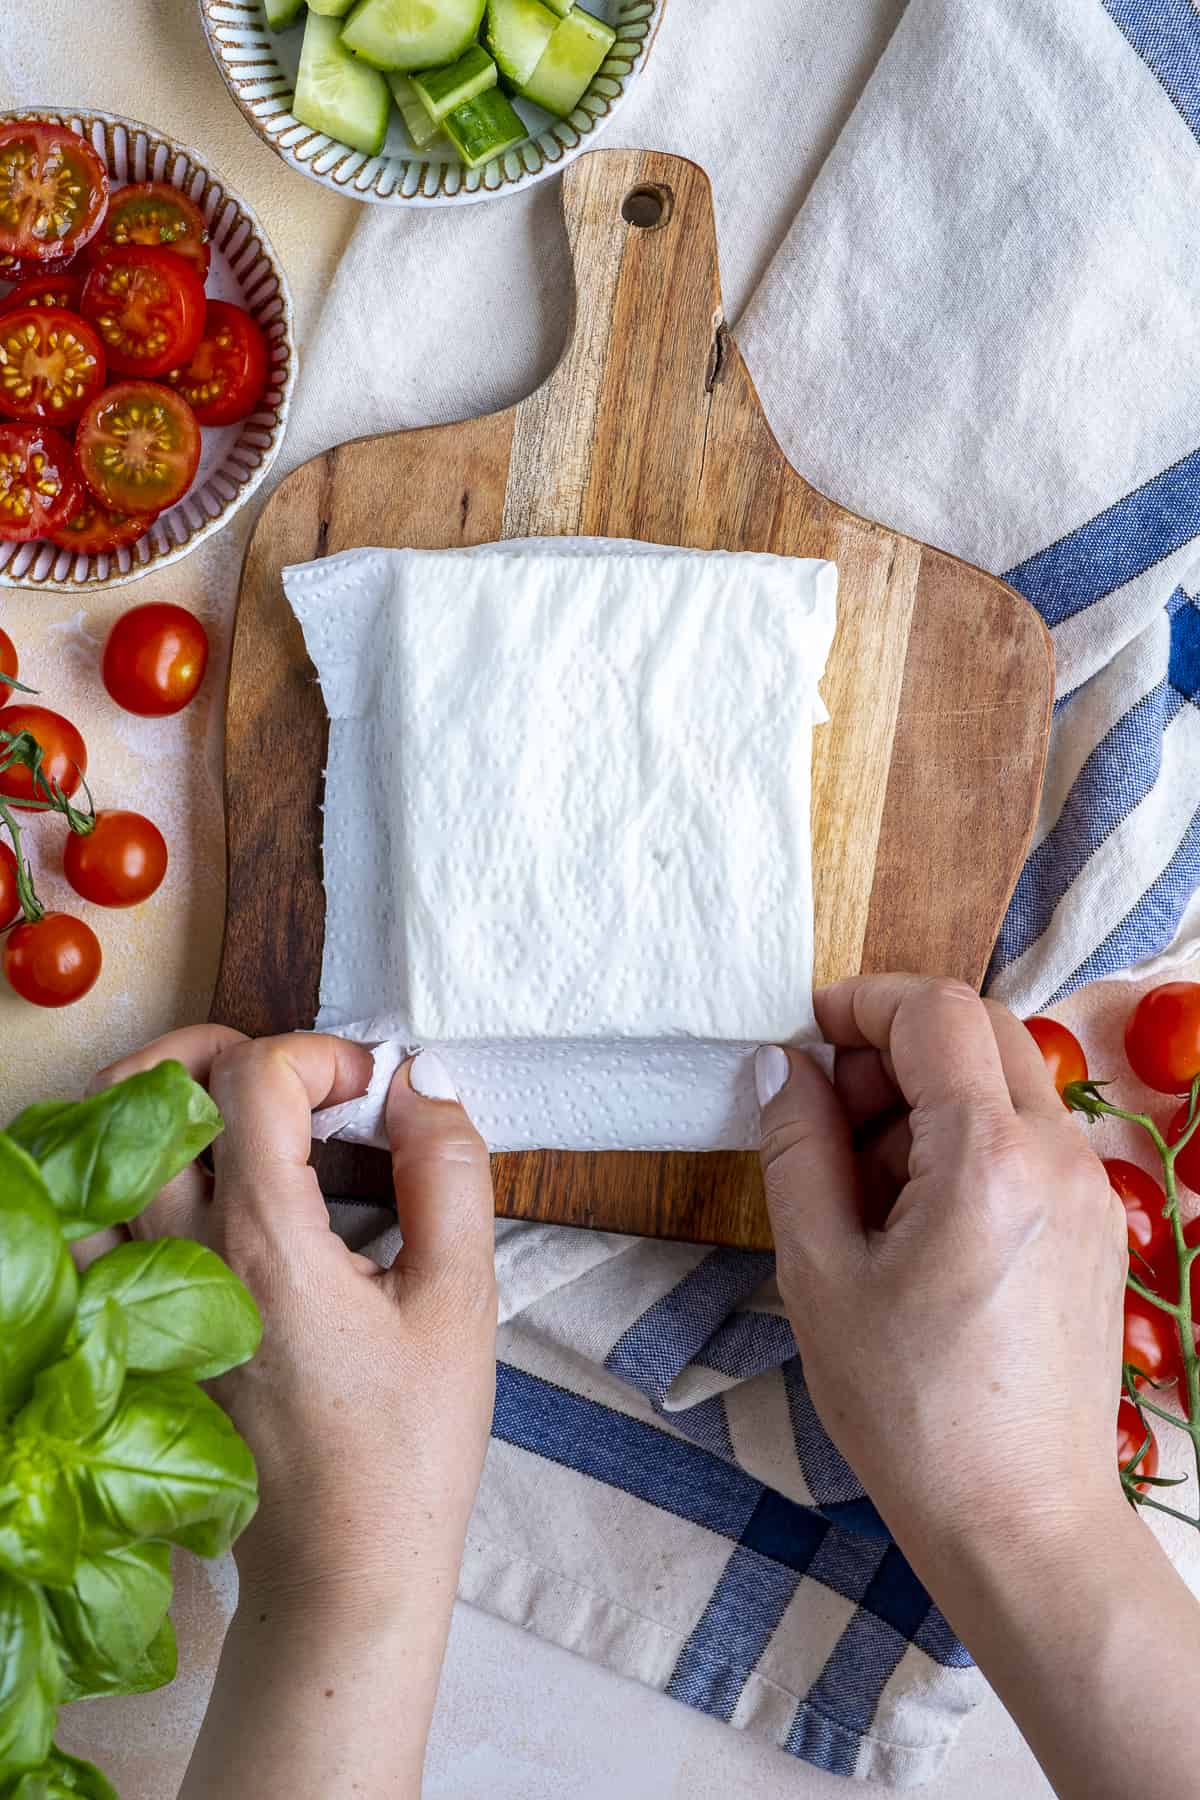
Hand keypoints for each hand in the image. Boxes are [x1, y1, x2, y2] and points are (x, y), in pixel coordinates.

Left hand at [88, 1027, 496, 1799]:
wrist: (345, 1572)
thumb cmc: (409, 1450)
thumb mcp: (461, 1301)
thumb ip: (448, 1174)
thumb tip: (424, 1083)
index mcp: (265, 1246)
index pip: (255, 1079)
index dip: (326, 1054)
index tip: (380, 1093)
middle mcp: (185, 1259)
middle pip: (152, 1089)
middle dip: (229, 1050)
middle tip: (299, 1080)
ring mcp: (144, 1297)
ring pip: (107, 1151)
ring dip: (170, 1102)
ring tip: (247, 1116)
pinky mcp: (134, 1331)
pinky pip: (93, 1225)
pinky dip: (130, 1177)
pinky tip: (200, 1187)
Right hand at [757, 975, 1126, 1559]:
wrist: (1020, 1523)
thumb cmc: (911, 1412)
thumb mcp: (820, 1273)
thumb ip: (796, 1149)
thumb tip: (781, 1066)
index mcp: (989, 1157)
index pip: (935, 1010)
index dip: (860, 1004)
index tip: (807, 1037)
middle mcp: (1058, 1156)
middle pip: (982, 1029)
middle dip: (896, 1046)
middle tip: (829, 1114)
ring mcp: (1091, 1192)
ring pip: (1007, 1083)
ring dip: (931, 1098)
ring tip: (865, 1189)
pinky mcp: (1098, 1230)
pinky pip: (1030, 1140)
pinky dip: (968, 1142)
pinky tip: (917, 1222)